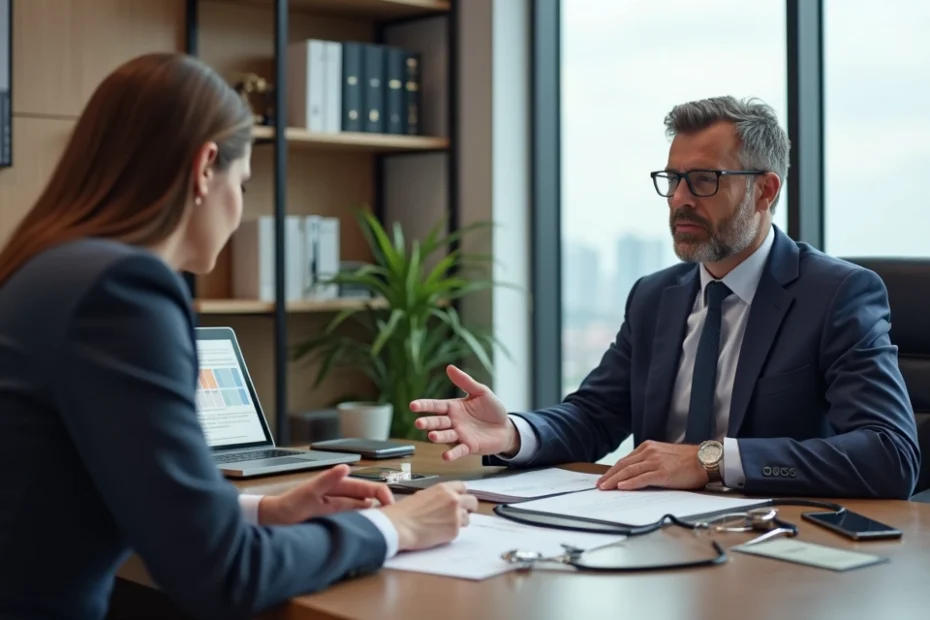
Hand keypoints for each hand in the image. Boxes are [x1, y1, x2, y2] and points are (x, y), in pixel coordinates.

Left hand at [258, 464, 394, 524]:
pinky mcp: (335, 521)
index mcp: (339, 484)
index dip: (382, 493)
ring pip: (364, 511)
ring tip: (385, 526)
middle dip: (383, 506)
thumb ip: (327, 479)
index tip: (390, 503)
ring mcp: (339, 509)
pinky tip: (368, 532)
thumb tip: (345, 467)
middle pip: (369, 499)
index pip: (367, 487)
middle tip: (394, 519)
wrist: (274, 521)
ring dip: (375, 516)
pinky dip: (364, 525)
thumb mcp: (309, 491)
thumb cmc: (289, 504)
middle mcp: (342, 496)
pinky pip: (354, 522)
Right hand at [380, 481, 478, 550]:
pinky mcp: (454, 531)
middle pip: (472, 502)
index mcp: (444, 489)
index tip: (459, 500)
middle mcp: (453, 500)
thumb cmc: (404, 511)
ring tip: (444, 525)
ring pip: (467, 518)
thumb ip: (439, 497)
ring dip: (459, 521)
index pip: (463, 487)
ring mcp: (455, 516)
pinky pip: (458, 531)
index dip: (461, 495)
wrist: (399, 526)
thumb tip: (444, 503)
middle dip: (468, 508)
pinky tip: (438, 532)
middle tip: (461, 514)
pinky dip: (450, 532)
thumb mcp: (423, 495)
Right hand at [410, 364, 515, 460]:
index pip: (435, 406)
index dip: (424, 406)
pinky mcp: (469, 447)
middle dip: (427, 423)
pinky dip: (452, 454)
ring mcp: (460, 435)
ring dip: (438, 437)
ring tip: (432, 436)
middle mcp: (453, 422)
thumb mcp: (481, 392)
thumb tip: (449, 367)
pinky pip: (459, 450)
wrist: (506, 428)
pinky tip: (445, 456)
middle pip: (437, 422)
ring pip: (445, 436)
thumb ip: (465, 381)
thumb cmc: (492, 409)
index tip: (413, 405)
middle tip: (418, 423)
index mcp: (453, 407)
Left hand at [596, 441, 707, 490]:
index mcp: (648, 447)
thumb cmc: (687, 461)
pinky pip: (642, 478)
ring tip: (605, 488)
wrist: (705, 460)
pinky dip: (630, 483)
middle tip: (600, 485)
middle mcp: (649, 452)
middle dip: (609, 476)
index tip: (604, 478)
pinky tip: (621, 487)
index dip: (613, 470)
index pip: (625, 460)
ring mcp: (655, 462)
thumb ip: (650, 461)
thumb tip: (635, 474)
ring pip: (629, 472)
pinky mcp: (662, 473)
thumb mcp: (664, 456)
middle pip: (623, 465)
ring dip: (614, 480)